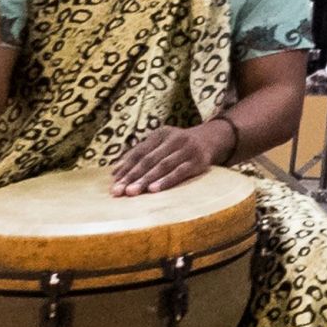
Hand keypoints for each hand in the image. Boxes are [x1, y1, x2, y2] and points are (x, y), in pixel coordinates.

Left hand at [110, 119, 230, 195]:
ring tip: (132, 192)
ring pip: (162, 166)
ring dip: (145, 180)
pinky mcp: (198, 161)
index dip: (126, 166)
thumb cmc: (180, 146)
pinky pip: (179, 172)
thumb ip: (142, 154)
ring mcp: (187, 149)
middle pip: (148, 160)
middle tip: (119, 191)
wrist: (213, 139)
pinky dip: (166, 181)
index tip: (114, 181)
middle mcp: (174, 139)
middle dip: (132, 176)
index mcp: (161, 134)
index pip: (139, 152)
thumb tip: (115, 172)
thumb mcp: (162, 143)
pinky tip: (154, 189)